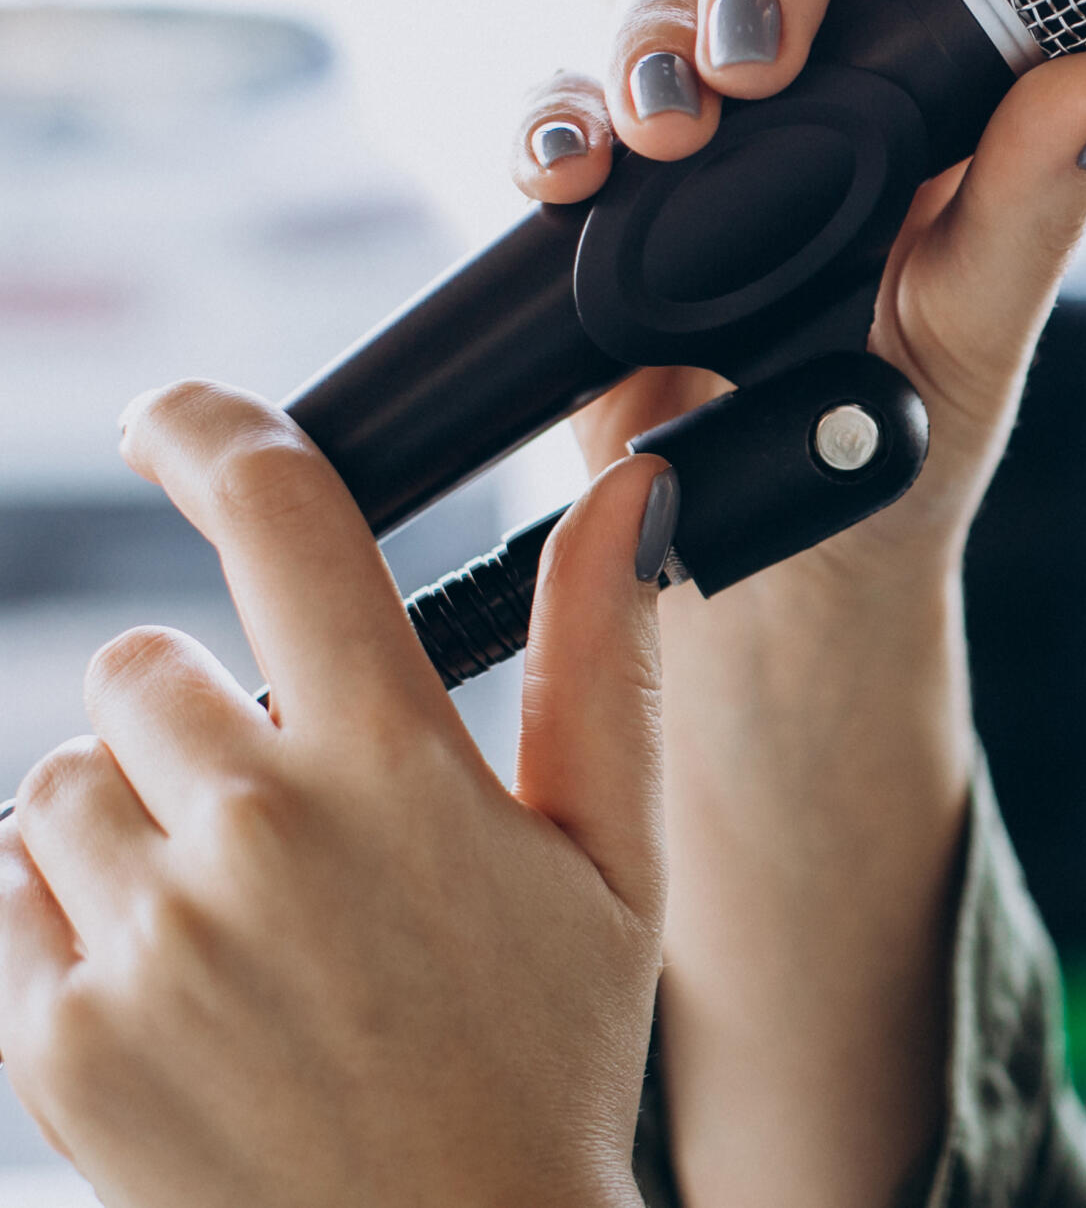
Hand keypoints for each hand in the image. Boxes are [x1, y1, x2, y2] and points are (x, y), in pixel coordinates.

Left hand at [0, 383, 668, 1207]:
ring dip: (135, 816)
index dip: (215, 431)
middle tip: (303, 828)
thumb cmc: (544, 1063)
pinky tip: (181, 984)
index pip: (283, 522)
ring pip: (63, 777)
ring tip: (242, 923)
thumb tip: (632, 486)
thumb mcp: (611, 861)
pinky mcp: (53, 1038)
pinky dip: (75, 914)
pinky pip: (9, 891)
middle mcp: (253, 832)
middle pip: (148, 664)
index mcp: (397, 768)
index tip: (173, 413)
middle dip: (211, 716)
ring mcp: (142, 939)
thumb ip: (603, 655)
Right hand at [515, 0, 1085, 569]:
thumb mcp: (980, 327)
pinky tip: (570, 169)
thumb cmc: (905, 443)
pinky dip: (556, 119)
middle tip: (762, 56)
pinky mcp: (623, 198)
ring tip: (668, 133)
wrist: (780, 579)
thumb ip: (1038, 202)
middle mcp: (838, 88)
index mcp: (953, 94)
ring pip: (666, 2)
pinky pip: (569, 109)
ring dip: (650, 39)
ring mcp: (722, 135)